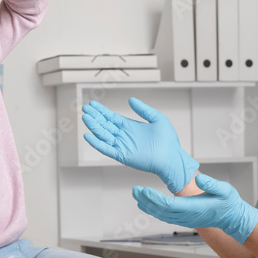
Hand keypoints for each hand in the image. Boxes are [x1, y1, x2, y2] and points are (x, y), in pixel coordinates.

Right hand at [82, 97, 198, 192]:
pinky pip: (106, 149)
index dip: (101, 111)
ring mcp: (122, 146)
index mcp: (130, 127)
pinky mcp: (123, 155)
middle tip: (85, 109)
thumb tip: (131, 100)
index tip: (92, 104)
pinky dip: (97, 143)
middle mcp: (124, 136)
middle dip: (95, 117)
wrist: (172, 158)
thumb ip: (143, 109)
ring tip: (86, 118)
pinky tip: (89, 136)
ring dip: (94, 127)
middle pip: (105, 125)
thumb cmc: (169, 141)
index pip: (111, 118)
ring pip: (103, 135)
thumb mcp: (157, 118)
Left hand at [132, 173, 257, 243]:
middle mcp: (186, 216)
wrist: (232, 218)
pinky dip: (154, 210)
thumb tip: (198, 179)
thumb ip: (212, 184)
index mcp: (194, 208)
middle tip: (135, 190)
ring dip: (147, 206)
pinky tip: (148, 203)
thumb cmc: (229, 203)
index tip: (144, 190)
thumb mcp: (225, 190)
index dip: (154, 198)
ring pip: (161, 215)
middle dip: (146, 201)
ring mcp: (184, 219)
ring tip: (137, 195)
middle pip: (161, 211)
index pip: (168, 205)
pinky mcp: (184, 219)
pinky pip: (165, 216)